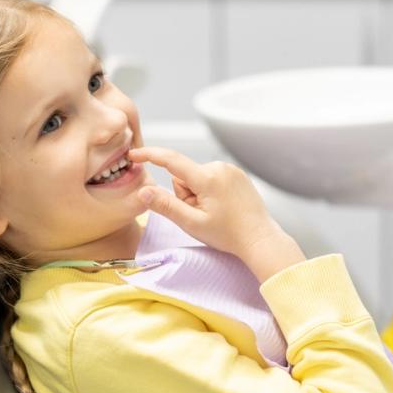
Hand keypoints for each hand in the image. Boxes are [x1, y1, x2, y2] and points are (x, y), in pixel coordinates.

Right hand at [129, 147, 305, 279]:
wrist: (259, 238)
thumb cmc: (228, 234)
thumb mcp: (192, 223)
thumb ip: (166, 206)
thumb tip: (143, 191)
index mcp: (207, 178)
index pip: (171, 160)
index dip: (150, 155)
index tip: (133, 154)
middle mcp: (219, 167)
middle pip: (184, 176)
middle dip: (185, 194)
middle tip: (200, 214)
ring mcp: (230, 169)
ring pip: (197, 178)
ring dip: (198, 194)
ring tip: (214, 212)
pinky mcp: (237, 174)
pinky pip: (212, 178)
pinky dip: (210, 191)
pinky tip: (223, 207)